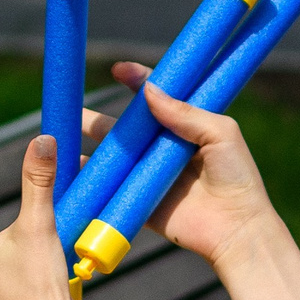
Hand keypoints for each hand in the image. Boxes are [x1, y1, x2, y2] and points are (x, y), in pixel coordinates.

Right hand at [82, 65, 282, 268]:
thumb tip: (148, 91)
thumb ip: (186, 112)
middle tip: (76, 110)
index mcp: (186, 127)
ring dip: (89, 147)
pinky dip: (90, 180)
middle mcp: (163, 149)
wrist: (236, 228)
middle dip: (100, 119)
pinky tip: (71, 170)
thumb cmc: (237, 177)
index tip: (119, 71)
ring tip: (63, 138)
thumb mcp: (221, 134)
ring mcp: (149, 176)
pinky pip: (110, 189)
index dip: (137, 81)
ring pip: (114, 157)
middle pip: (126, 129)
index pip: (157, 97)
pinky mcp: (140, 202)